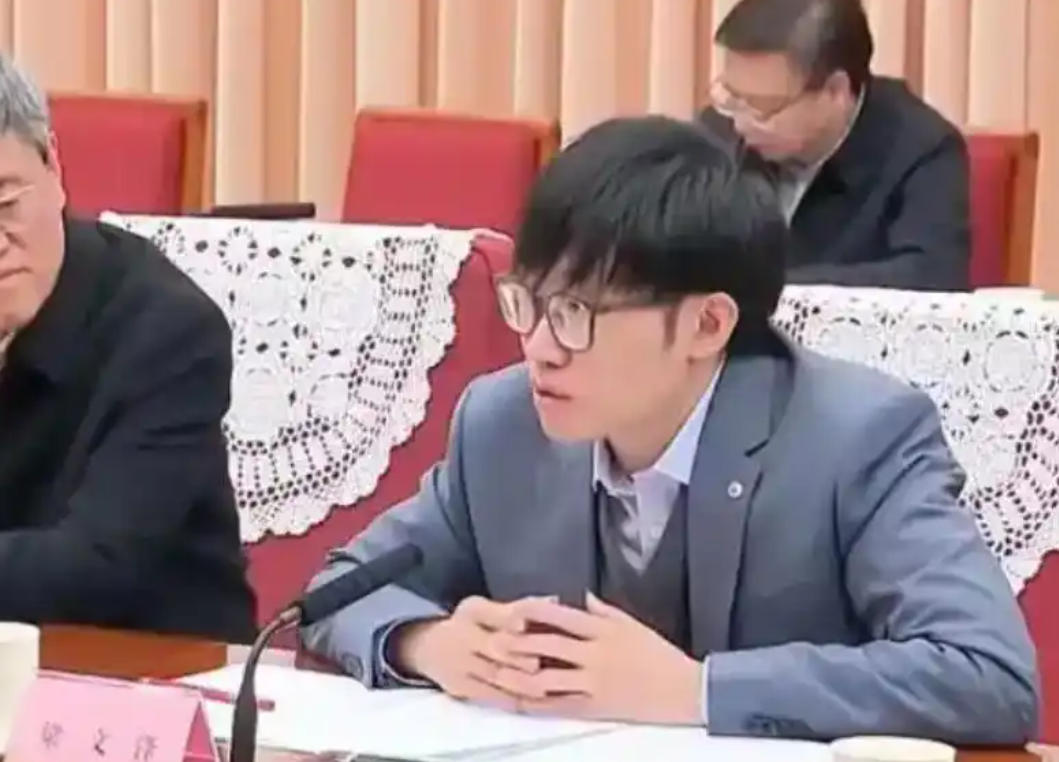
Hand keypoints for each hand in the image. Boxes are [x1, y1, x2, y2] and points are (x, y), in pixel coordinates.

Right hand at [392, 596, 543, 709]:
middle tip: (539, 663)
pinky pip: (489, 695)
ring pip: (493, 674)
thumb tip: (555, 600)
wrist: (427, 648)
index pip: (490, 613)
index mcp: (472, 611)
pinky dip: (510, 698)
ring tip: (543, 684)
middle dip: (517, 655)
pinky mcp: (459, 687)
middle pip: (493, 646)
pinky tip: (530, 701)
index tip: (523, 624)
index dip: (506, 618)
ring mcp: (458, 663)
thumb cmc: (470, 625)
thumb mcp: (488, 609)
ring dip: (519, 681)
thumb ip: (521, 606)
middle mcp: (461, 634)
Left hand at [501, 593, 703, 724]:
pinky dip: (538, 704)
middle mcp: (596, 654)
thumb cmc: (660, 655)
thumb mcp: (634, 625)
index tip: (513, 610)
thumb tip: (581, 596)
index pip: (561, 616)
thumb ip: (604, 611)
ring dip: (520, 675)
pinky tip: (520, 701)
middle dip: (518, 642)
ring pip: (548, 678)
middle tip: (494, 640)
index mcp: (604, 631)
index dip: (534, 612)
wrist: (686, 691)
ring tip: (499, 672)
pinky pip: (560, 706)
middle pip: (548, 645)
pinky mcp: (597, 707)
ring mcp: (595, 682)